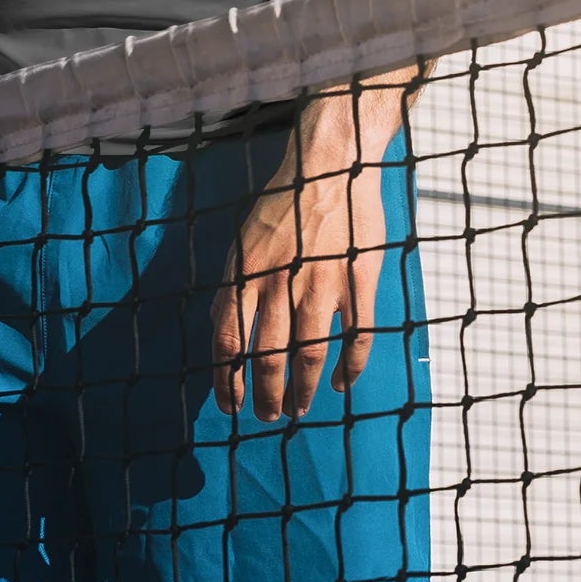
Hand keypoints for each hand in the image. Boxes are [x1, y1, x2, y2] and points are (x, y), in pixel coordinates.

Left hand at [211, 95, 398, 420]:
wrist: (329, 166)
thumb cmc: (283, 204)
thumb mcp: (244, 239)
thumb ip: (234, 284)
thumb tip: (222, 327)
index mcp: (246, 272)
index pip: (229, 340)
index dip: (227, 381)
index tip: (229, 406)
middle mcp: (280, 283)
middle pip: (269, 357)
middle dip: (266, 396)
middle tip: (268, 416)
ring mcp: (322, 284)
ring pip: (309, 356)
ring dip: (302, 390)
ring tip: (298, 408)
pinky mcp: (358, 283)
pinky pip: (356, 338)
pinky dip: (350, 368)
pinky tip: (341, 384)